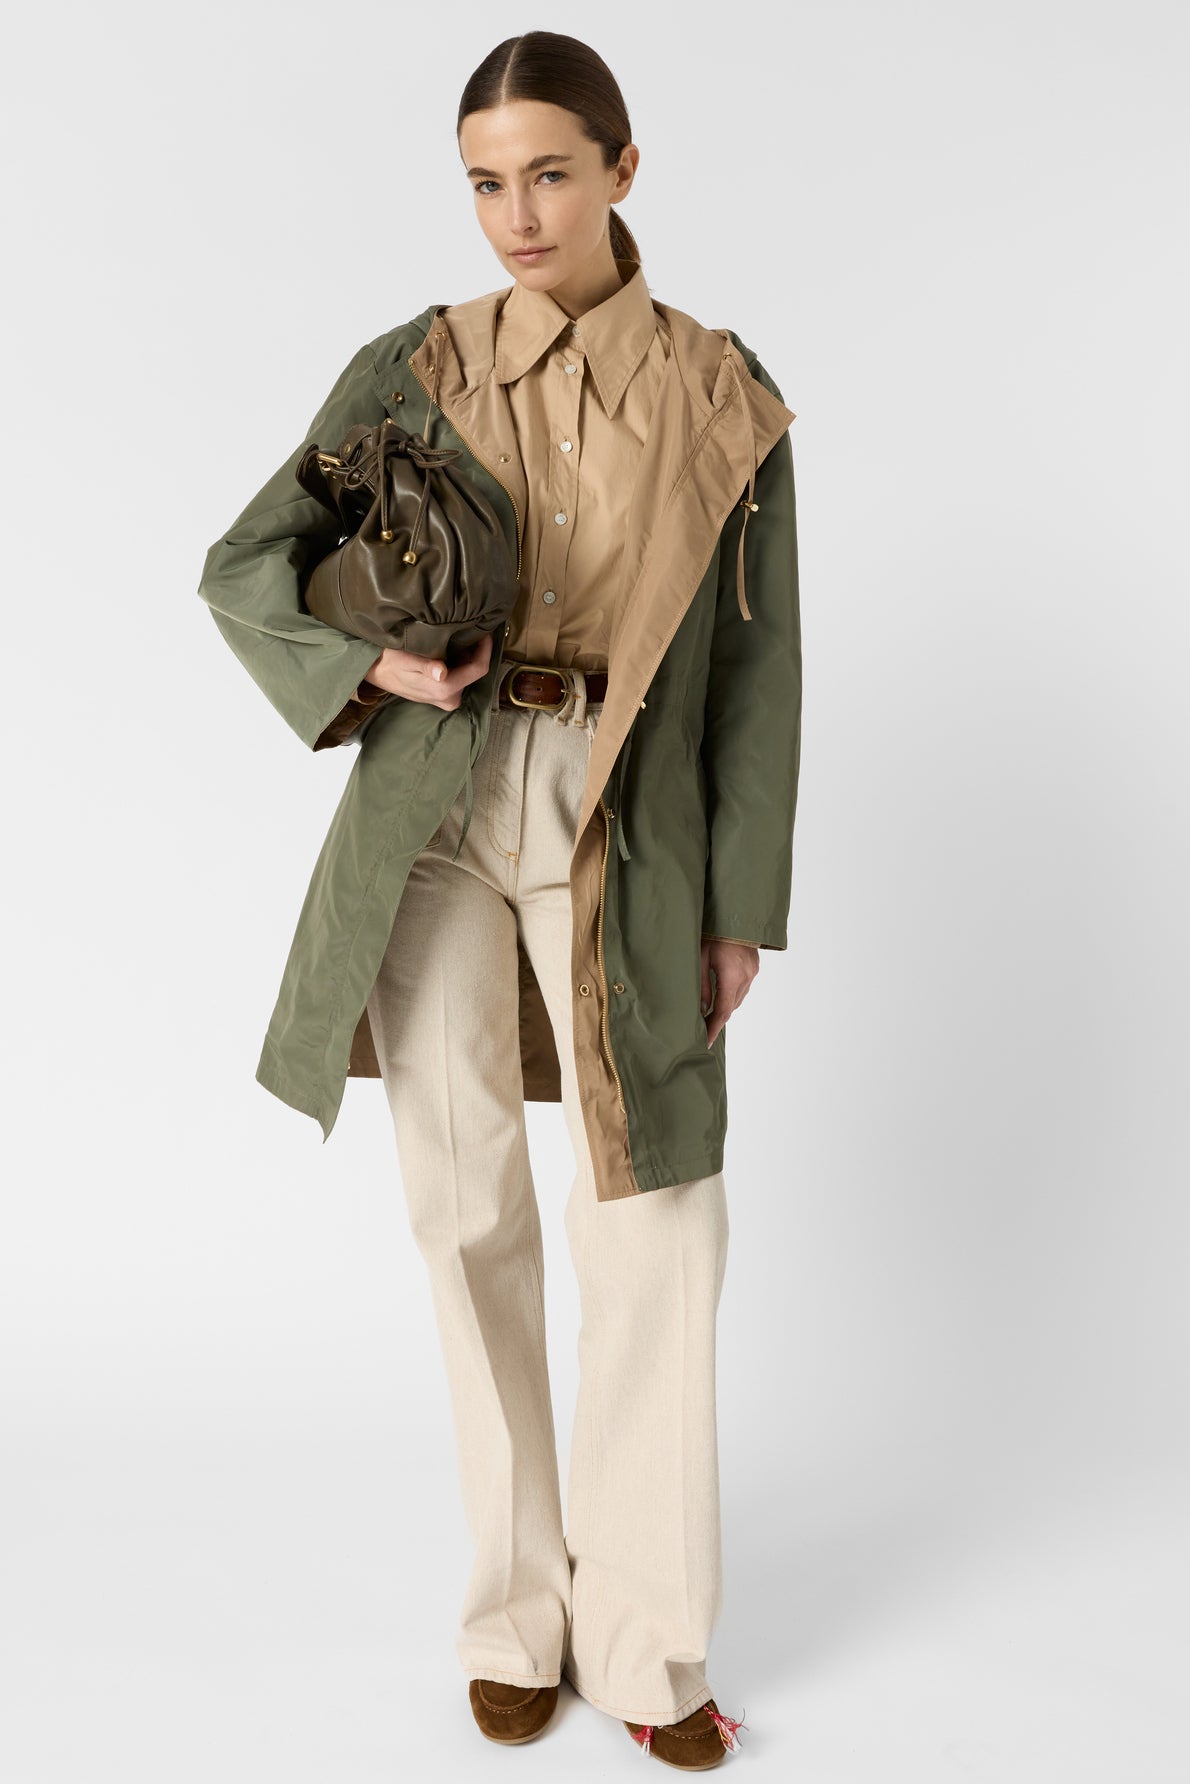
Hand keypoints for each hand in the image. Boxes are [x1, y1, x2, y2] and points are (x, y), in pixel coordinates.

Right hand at [361, 631, 493, 711]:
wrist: (375, 671)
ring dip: (465, 656)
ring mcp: (446, 699)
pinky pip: (459, 677)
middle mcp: (449, 698)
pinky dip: (458, 663)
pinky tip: (448, 649)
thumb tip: (441, 673)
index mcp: (445, 689)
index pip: (479, 669)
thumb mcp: (406, 659)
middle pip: (474, 671)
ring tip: (457, 637)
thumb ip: (426, 666)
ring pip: (467, 674)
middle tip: (468, 630)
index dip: (485, 649)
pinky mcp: (442, 696)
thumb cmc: (389, 661)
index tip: (485, 631)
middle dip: (474, 651)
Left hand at [700, 937, 759, 1047]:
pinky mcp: (754, 967)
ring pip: (737, 999)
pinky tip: (720, 995)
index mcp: (732, 975)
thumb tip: (703, 1009)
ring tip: (708, 1014)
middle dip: (717, 1020)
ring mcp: (752, 972)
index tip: (706, 1042)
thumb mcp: (700, 957)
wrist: (736, 913)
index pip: (722, 1011)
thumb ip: (702, 986)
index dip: (714, 1028)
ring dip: (724, 1008)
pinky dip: (731, 996)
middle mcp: (746, 976)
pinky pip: (742, 989)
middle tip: (702, 1029)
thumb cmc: (713, 932)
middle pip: (731, 1008)